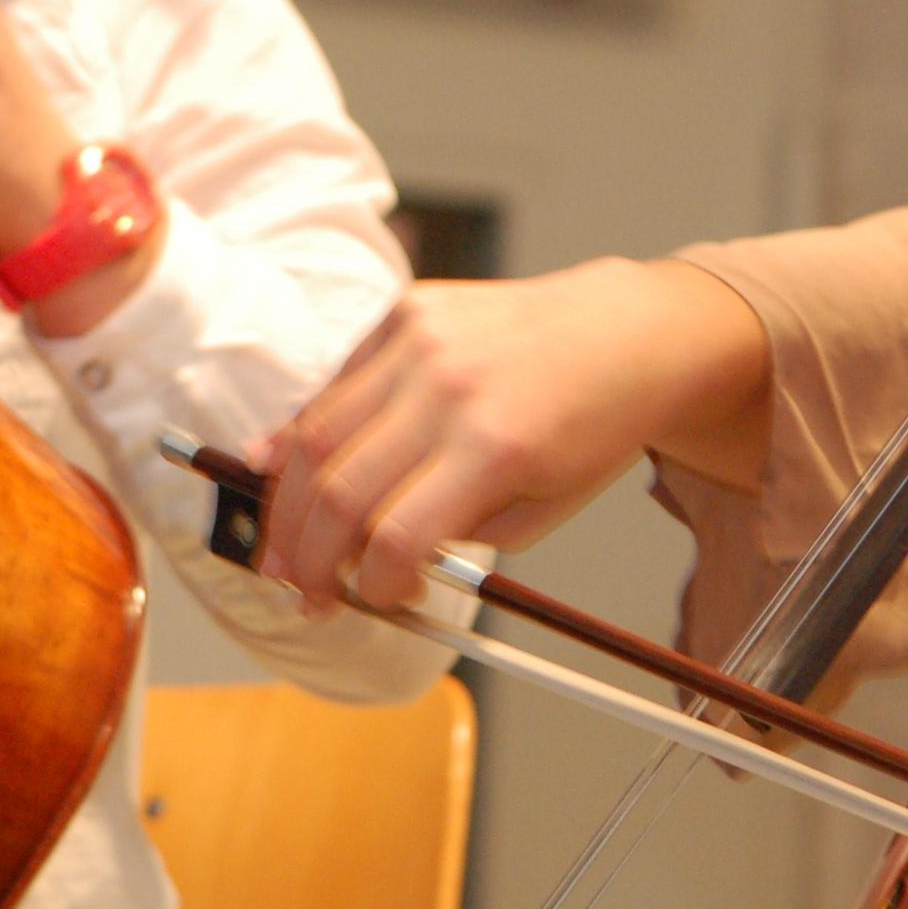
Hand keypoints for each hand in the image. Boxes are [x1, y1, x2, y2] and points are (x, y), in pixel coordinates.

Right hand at [252, 258, 768, 611]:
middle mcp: (449, 388)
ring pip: (318, 432)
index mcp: (495, 447)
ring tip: (284, 548)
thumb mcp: (545, 506)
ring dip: (288, 502)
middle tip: (304, 592)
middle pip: (341, 490)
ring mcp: (422, 340)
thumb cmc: (594, 427)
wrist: (629, 332)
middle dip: (310, 557)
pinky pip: (337, 379)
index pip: (397, 536)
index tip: (378, 599)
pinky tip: (278, 469)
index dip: (372, 585)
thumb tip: (374, 555)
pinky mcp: (409, 310)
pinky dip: (302, 430)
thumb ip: (458, 534)